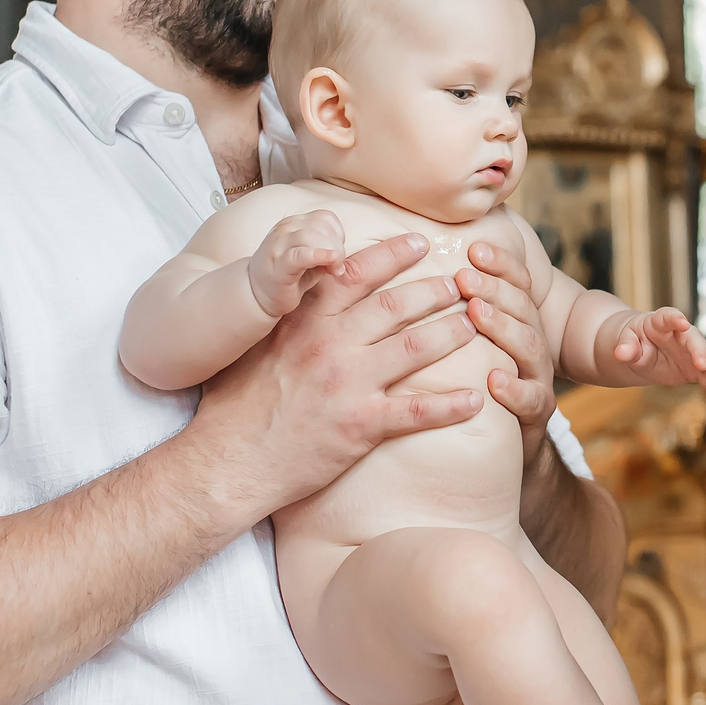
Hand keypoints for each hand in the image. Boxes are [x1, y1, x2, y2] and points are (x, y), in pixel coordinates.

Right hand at [181, 232, 482, 531]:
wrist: (228, 461)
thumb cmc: (235, 404)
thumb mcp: (252, 343)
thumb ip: (282, 314)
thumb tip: (298, 286)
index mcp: (303, 320)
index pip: (355, 273)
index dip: (393, 254)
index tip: (420, 243)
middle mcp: (330, 343)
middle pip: (396, 305)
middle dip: (435, 290)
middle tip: (463, 283)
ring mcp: (348, 383)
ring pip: (416, 347)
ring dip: (452, 334)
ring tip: (475, 325)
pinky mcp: (360, 425)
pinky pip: (417, 411)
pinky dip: (451, 406)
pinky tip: (477, 400)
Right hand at [246, 209, 344, 316]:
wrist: (256, 294)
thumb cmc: (289, 274)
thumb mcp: (312, 256)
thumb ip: (327, 247)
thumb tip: (341, 253)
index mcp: (294, 223)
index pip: (325, 217)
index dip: (338, 235)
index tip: (336, 255)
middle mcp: (285, 229)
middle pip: (321, 227)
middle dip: (337, 247)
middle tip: (336, 268)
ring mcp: (278, 246)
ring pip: (312, 237)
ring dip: (331, 254)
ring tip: (332, 272)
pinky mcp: (278, 265)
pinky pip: (300, 255)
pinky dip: (318, 255)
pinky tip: (331, 260)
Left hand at [456, 239, 554, 466]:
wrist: (495, 447)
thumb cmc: (469, 383)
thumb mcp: (463, 342)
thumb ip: (449, 309)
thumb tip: (409, 264)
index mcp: (516, 321)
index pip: (516, 283)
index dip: (500, 264)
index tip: (474, 247)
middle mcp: (531, 344)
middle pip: (523, 308)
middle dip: (495, 288)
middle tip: (465, 277)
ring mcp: (536, 379)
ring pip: (531, 348)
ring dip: (503, 328)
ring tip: (476, 314)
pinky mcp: (536, 416)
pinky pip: (531, 401)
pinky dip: (515, 390)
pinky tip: (495, 380)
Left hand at [612, 308, 705, 405]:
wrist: (640, 350)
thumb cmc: (632, 341)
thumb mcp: (625, 343)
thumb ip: (626, 347)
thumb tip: (621, 353)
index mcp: (660, 322)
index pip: (668, 317)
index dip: (675, 319)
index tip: (682, 323)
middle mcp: (681, 334)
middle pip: (695, 338)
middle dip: (700, 350)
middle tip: (702, 364)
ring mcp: (692, 351)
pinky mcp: (696, 368)